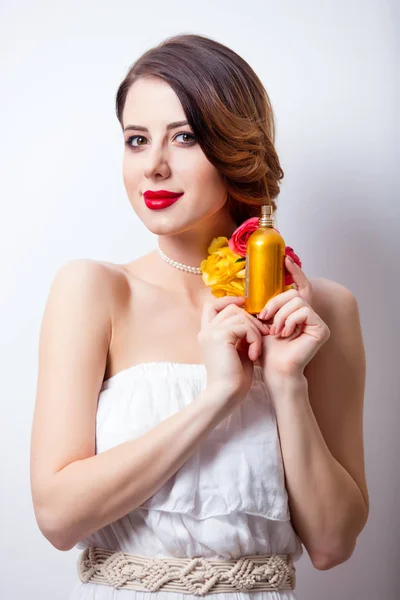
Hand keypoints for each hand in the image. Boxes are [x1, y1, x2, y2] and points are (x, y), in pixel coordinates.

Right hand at [198, 295, 268, 402]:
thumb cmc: (234, 380)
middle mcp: (206, 331)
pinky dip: (254, 339)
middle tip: (263, 335)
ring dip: (254, 331)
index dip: (228, 300)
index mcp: (208, 334)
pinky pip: (244, 326)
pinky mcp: (219, 336)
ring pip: (239, 315)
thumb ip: (241, 334)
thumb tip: (254, 320)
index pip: (212, 305)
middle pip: (230, 308)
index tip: (244, 304)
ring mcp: (211, 332)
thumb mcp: (238, 351)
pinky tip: (254, 355)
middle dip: (251, 319)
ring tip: (257, 350)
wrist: (225, 396)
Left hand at [257, 256, 330, 383]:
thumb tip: (255, 286)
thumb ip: (264, 304)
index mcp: (295, 311)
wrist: (274, 369)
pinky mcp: (321, 328)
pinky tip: (285, 334)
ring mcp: (317, 321)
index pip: (299, 286)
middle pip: (293, 293)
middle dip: (275, 304)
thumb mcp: (260, 322)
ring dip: (280, 315)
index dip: (296, 271)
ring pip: (297, 301)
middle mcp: (309, 314)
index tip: (286, 259)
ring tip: (275, 331)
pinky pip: (304, 311)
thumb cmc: (266, 349)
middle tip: (264, 319)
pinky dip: (290, 321)